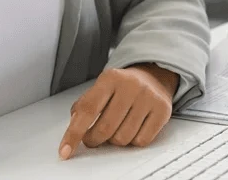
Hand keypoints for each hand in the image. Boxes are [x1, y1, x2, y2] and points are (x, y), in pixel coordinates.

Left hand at [58, 64, 178, 159]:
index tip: (65, 150)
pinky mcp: (162, 110)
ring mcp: (148, 97)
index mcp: (110, 78)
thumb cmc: (122, 87)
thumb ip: (85, 105)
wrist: (153, 77)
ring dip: (114, 141)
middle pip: (105, 129)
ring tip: (115, 129)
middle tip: (92, 138)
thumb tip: (74, 126)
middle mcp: (130, 85)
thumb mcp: (101, 87)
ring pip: (123, 138)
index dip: (74, 133)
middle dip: (94, 139)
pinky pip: (141, 141)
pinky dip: (133, 141)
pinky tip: (132, 128)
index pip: (87, 110)